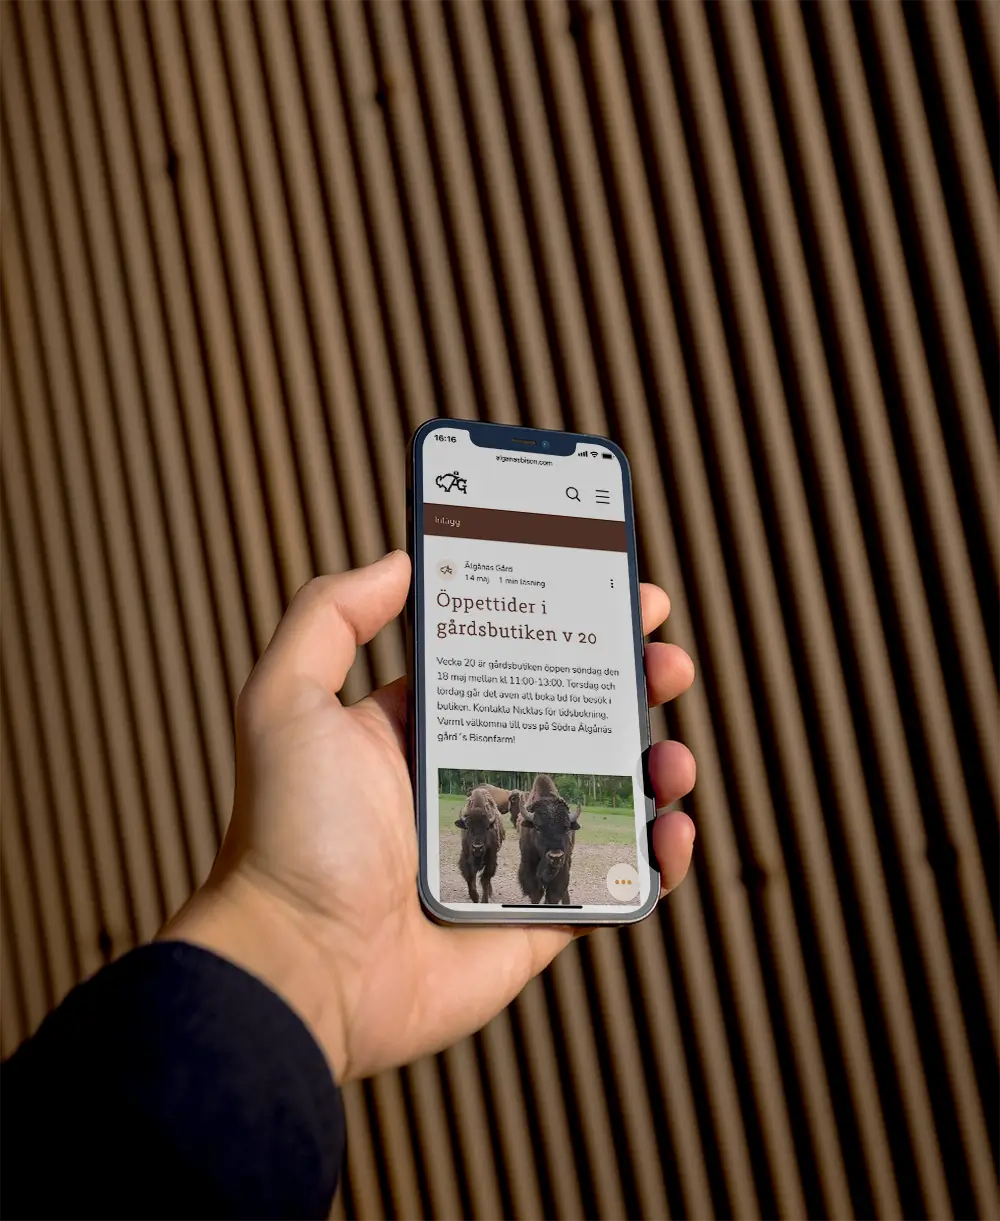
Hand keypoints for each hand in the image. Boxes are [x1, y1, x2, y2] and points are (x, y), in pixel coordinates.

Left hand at [162, 552, 695, 1081]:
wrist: (299, 969)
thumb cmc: (290, 832)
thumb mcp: (287, 699)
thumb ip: (331, 615)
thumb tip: (402, 561)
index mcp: (421, 732)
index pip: (509, 665)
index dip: (563, 629)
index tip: (614, 594)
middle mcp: (468, 785)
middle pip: (571, 722)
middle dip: (627, 685)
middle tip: (667, 662)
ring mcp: (508, 853)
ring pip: (603, 798)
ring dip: (654, 767)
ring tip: (675, 755)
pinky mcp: (534, 918)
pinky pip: (612, 884)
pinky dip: (657, 859)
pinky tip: (673, 830)